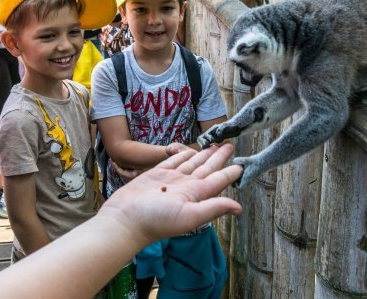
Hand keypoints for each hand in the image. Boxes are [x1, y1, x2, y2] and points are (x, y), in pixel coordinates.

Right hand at [102, 143, 242, 247]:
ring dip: (203, 154)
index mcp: (196, 195)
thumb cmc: (156, 220)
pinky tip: (190, 151)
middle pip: (207, 168)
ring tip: (213, 145)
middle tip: (230, 145)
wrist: (125, 219)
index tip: (241, 163)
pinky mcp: (156, 174)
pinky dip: (183, 154)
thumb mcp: (189, 215)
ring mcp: (171, 180)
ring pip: (192, 163)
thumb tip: (239, 208)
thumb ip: (213, 208)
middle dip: (219, 157)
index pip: (218, 180)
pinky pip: (174, 161)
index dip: (230, 172)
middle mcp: (186, 186)